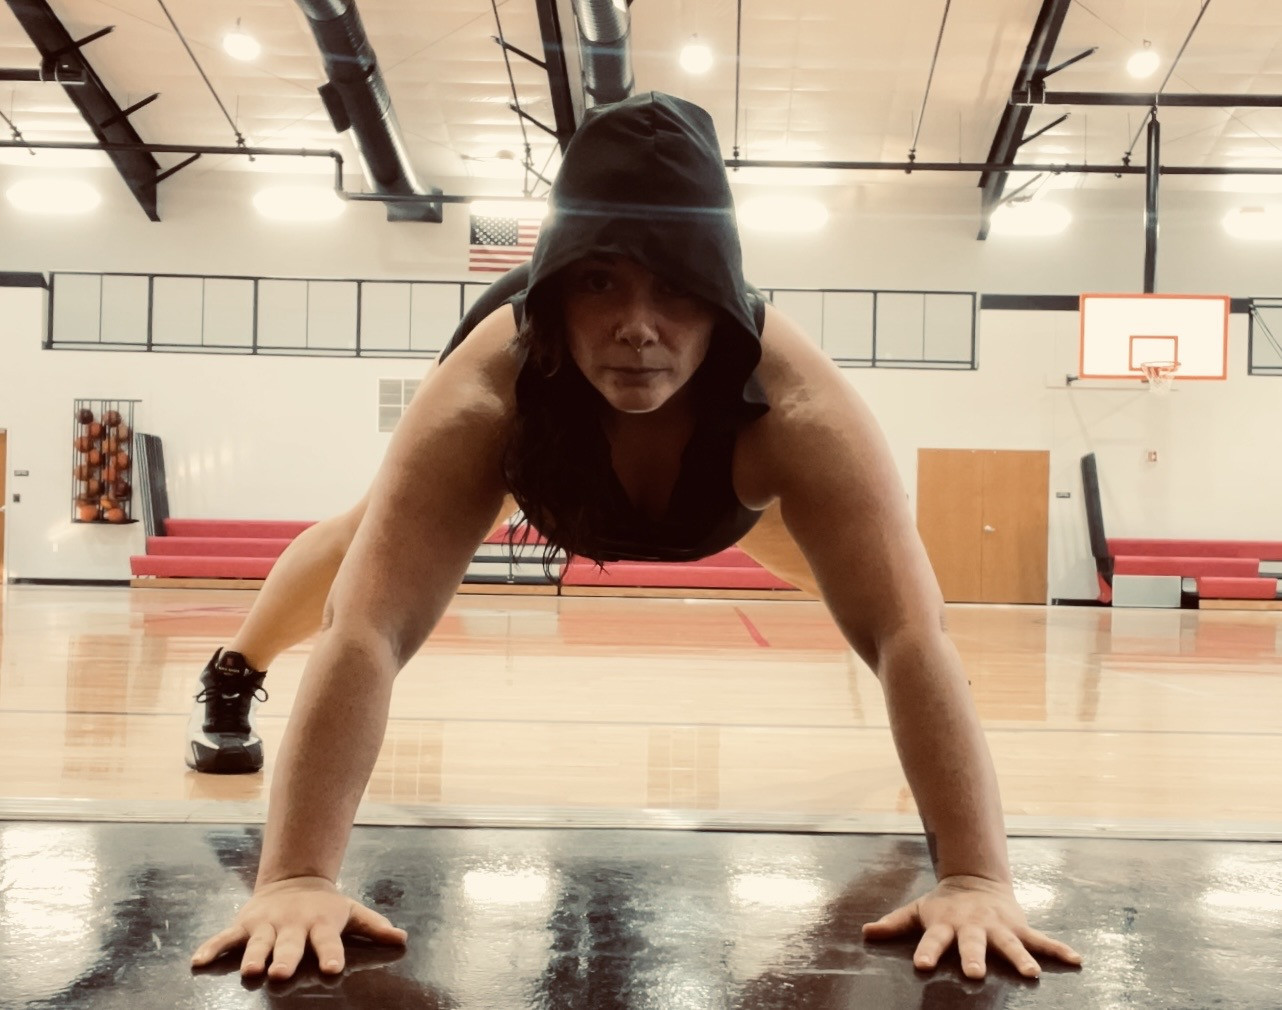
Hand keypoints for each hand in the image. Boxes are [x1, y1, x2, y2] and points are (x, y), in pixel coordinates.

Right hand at [190, 875, 407, 979]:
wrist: (293, 880)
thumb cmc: (325, 906)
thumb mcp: (351, 912)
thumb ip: (374, 926)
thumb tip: (402, 938)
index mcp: (319, 924)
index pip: (328, 941)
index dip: (331, 954)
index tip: (333, 968)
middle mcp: (291, 925)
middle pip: (289, 945)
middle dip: (285, 959)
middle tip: (279, 973)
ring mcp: (266, 925)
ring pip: (257, 942)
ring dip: (253, 955)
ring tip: (250, 970)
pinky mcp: (244, 925)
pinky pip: (225, 938)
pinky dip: (212, 947)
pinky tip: (198, 961)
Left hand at [861, 874, 1082, 979]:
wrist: (976, 880)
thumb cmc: (943, 905)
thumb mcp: (917, 910)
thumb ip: (894, 923)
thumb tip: (865, 933)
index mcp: (945, 925)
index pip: (932, 940)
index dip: (926, 951)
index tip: (921, 966)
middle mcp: (973, 927)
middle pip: (972, 943)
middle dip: (973, 957)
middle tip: (974, 973)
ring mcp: (998, 927)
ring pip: (1010, 944)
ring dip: (1021, 957)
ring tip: (1032, 974)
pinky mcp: (1019, 926)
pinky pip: (1041, 940)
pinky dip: (1058, 950)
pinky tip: (1076, 960)